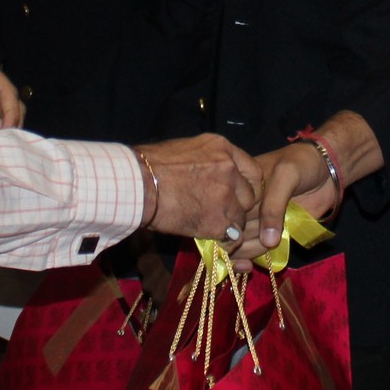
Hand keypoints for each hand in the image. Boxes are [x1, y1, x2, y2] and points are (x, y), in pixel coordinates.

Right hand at [133, 134, 260, 241]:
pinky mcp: (218, 220)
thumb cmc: (149, 166)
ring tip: (209, 227)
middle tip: (220, 213)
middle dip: (238, 207)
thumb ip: (207, 162)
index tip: (237, 195)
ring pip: (240, 217)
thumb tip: (211, 178)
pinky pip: (232, 236)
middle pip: (249, 195)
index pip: (253, 170)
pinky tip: (210, 238)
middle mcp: (229, 169)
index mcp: (222, 148)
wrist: (136, 184)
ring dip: (229, 224)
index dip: (245, 186)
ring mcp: (226, 195)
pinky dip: (224, 241)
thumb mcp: (185, 151)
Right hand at [239, 110, 382, 261]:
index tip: (232, 235)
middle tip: (258, 237)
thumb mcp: (285, 176)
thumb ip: (274, 206)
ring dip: (248, 250)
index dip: (225, 222)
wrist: (328, 171)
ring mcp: (258, 219)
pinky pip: (257, 249)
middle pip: (231, 228)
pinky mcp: (273, 232)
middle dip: (237, 239)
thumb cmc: (303, 164)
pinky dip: (252, 258)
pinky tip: (248, 265)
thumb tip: (266, 241)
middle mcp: (244, 204)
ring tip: (266, 244)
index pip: (226, 209)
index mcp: (239, 185)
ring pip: (243, 242)